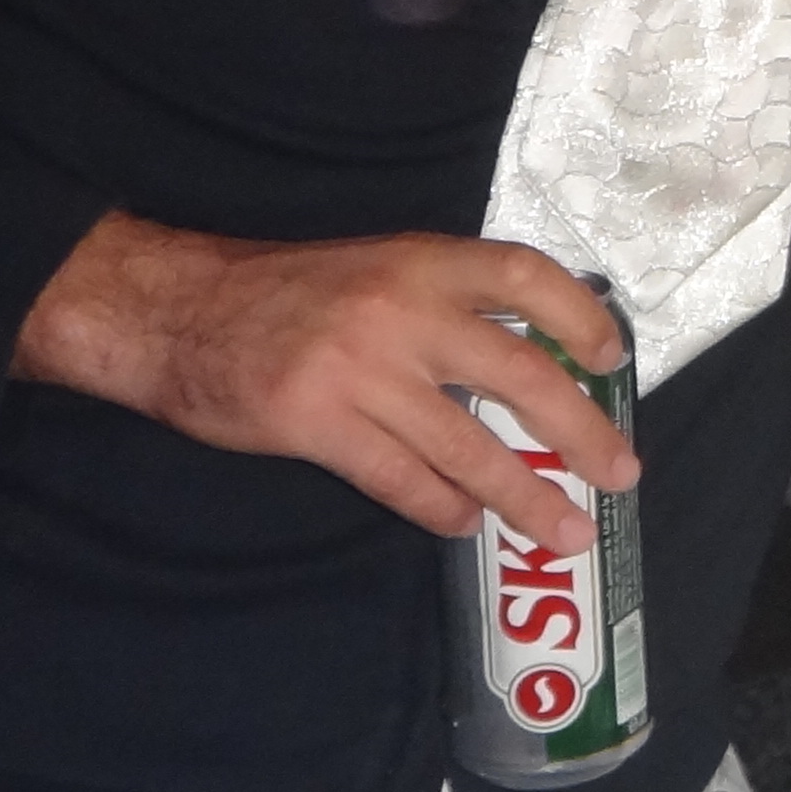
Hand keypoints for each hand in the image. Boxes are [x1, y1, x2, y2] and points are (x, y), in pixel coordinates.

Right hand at [13, 214, 634, 549]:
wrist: (171, 310)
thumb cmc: (281, 291)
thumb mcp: (372, 267)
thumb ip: (442, 301)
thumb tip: (529, 356)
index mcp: (419, 262)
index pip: (526, 276)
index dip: (580, 317)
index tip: (612, 358)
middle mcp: (400, 311)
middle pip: (520, 376)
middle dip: (580, 431)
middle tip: (619, 471)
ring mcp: (359, 370)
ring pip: (467, 445)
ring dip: (525, 496)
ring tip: (566, 529)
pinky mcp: (315, 423)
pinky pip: (400, 479)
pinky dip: (442, 507)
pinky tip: (466, 523)